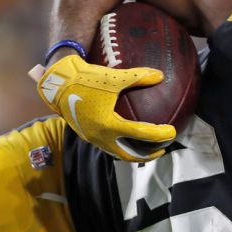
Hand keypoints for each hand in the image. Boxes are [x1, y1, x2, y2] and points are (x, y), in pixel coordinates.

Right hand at [37, 54, 175, 160]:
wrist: (58, 83)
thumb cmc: (86, 79)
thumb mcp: (113, 77)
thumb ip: (137, 77)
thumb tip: (160, 76)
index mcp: (109, 125)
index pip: (140, 135)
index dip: (159, 134)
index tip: (172, 131)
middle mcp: (101, 137)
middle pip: (129, 155)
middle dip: (148, 155)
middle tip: (162, 149)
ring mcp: (93, 138)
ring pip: (118, 153)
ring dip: (134, 153)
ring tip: (148, 147)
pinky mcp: (88, 135)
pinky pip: (109, 146)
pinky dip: (122, 146)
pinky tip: (128, 138)